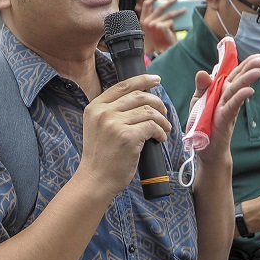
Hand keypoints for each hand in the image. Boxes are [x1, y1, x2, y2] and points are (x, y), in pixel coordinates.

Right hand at [79, 74, 171, 198]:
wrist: (96, 179)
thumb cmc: (100, 156)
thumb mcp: (97, 126)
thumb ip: (111, 111)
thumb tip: (139, 97)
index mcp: (95, 107)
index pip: (123, 86)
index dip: (142, 80)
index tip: (155, 80)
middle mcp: (103, 112)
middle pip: (139, 96)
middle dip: (157, 102)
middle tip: (164, 111)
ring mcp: (115, 124)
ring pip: (149, 111)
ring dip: (162, 119)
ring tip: (165, 128)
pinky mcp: (127, 137)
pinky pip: (152, 127)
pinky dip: (160, 132)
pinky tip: (160, 138)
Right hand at [139, 0, 181, 53]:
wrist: (161, 52)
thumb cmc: (159, 41)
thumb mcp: (154, 28)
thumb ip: (156, 18)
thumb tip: (165, 6)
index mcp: (143, 21)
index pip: (146, 5)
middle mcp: (146, 22)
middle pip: (159, 6)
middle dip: (169, 1)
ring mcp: (153, 24)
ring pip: (168, 14)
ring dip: (178, 12)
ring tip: (184, 10)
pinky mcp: (161, 26)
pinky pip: (171, 21)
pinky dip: (174, 26)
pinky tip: (173, 31)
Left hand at [193, 53, 259, 164]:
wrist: (204, 149)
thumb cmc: (203, 124)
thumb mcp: (198, 102)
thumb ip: (201, 86)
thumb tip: (203, 72)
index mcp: (220, 92)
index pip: (233, 74)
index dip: (243, 64)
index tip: (255, 55)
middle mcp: (226, 98)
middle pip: (238, 80)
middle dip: (248, 68)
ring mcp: (226, 108)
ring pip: (237, 91)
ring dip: (247, 80)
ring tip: (259, 70)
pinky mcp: (224, 119)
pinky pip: (232, 106)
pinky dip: (240, 97)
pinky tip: (249, 90)